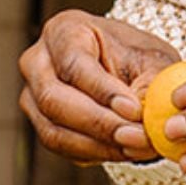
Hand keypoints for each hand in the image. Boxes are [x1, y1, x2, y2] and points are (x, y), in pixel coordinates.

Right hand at [18, 8, 183, 165]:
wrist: (129, 69)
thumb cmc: (139, 57)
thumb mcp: (152, 60)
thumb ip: (150, 85)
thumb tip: (144, 117)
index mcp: (63, 31)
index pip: (74, 64)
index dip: (103, 90)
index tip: (134, 109)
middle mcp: (37, 63)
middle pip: (54, 99)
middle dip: (99, 123)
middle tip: (137, 137)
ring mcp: (32, 97)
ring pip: (53, 131)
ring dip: (98, 145)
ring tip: (138, 147)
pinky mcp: (42, 126)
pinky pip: (62, 148)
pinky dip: (95, 153)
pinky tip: (125, 151)